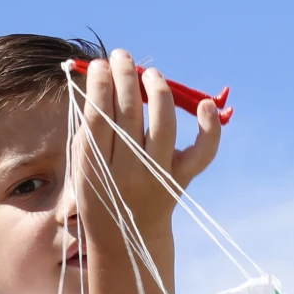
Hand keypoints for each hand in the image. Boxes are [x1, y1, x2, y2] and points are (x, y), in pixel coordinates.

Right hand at [71, 50, 221, 237]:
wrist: (127, 237)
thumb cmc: (101, 188)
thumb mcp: (84, 163)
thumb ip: (90, 125)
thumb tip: (100, 76)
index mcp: (96, 169)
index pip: (98, 118)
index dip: (99, 86)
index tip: (98, 65)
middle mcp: (129, 172)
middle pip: (128, 115)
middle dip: (124, 77)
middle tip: (121, 56)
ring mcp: (159, 176)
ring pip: (163, 125)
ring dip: (157, 90)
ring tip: (150, 73)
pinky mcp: (183, 178)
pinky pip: (202, 152)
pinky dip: (208, 128)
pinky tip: (204, 104)